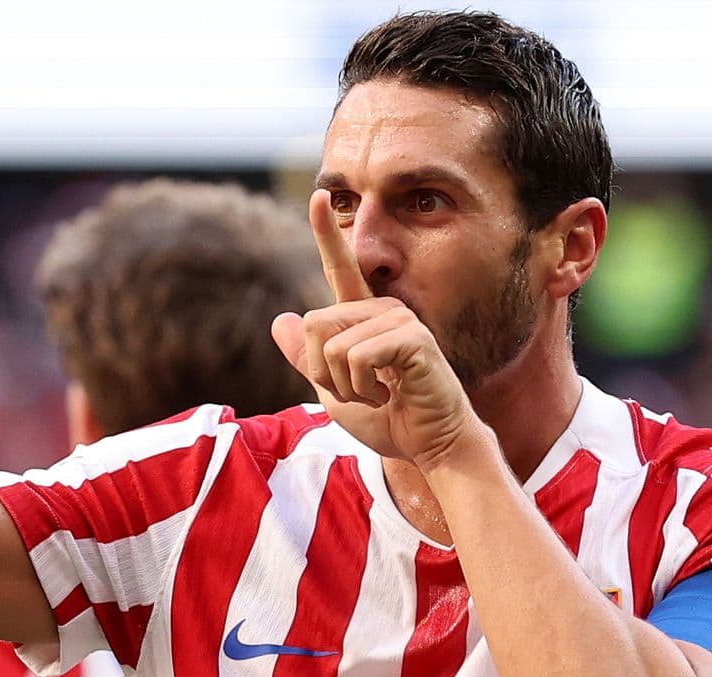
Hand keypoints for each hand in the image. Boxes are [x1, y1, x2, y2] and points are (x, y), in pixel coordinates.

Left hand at [270, 191, 480, 470]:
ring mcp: (399, 318)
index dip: (327, 233)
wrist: (430, 446)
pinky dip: (361, 387)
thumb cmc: (389, 419)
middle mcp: (382, 308)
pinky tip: (391, 394)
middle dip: (322, 372)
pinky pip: (355, 356)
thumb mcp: (334, 391)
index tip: (318, 196)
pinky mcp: (412, 336)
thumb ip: (307, 358)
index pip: (341, 269)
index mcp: (363, 317)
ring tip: (380, 393)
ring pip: (330, 345)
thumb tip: (281, 319)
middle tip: (361, 391)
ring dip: (344, 385)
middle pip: (313, 323)